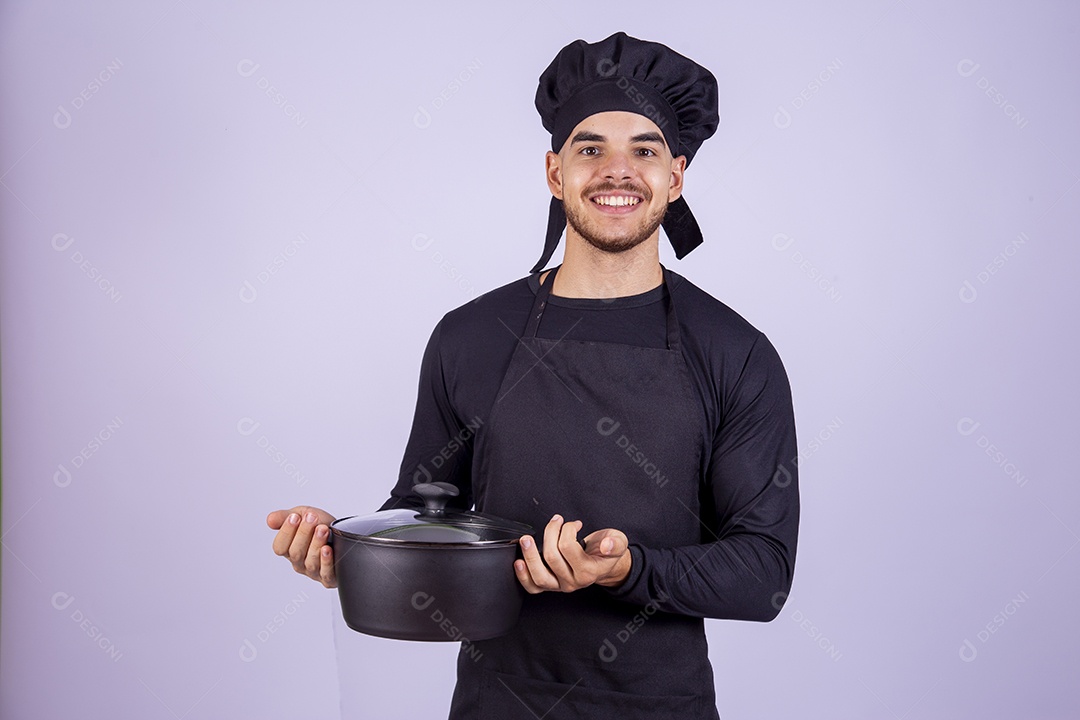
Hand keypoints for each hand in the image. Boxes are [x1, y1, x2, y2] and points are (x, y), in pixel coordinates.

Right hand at [267, 506, 336, 587]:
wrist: (346, 532)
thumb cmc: (322, 524)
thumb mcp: (303, 515)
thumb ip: (285, 517)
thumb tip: (270, 520)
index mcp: (289, 549)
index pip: (280, 547)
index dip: (286, 532)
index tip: (295, 517)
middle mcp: (299, 563)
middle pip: (295, 553)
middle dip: (303, 533)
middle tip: (312, 518)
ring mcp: (314, 572)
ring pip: (310, 562)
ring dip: (316, 544)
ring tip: (322, 529)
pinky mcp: (329, 578)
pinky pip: (325, 573)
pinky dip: (326, 561)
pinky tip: (327, 549)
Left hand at [514, 514, 630, 593]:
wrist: (604, 565)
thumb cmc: (607, 552)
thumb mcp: (618, 542)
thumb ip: (615, 543)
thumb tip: (606, 544)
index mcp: (589, 572)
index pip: (568, 549)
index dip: (567, 530)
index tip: (571, 524)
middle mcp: (573, 582)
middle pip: (552, 559)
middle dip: (550, 534)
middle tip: (554, 522)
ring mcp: (561, 586)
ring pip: (540, 577)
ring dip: (530, 556)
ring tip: (526, 540)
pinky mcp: (551, 586)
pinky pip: (534, 587)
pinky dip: (523, 576)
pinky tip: (519, 563)